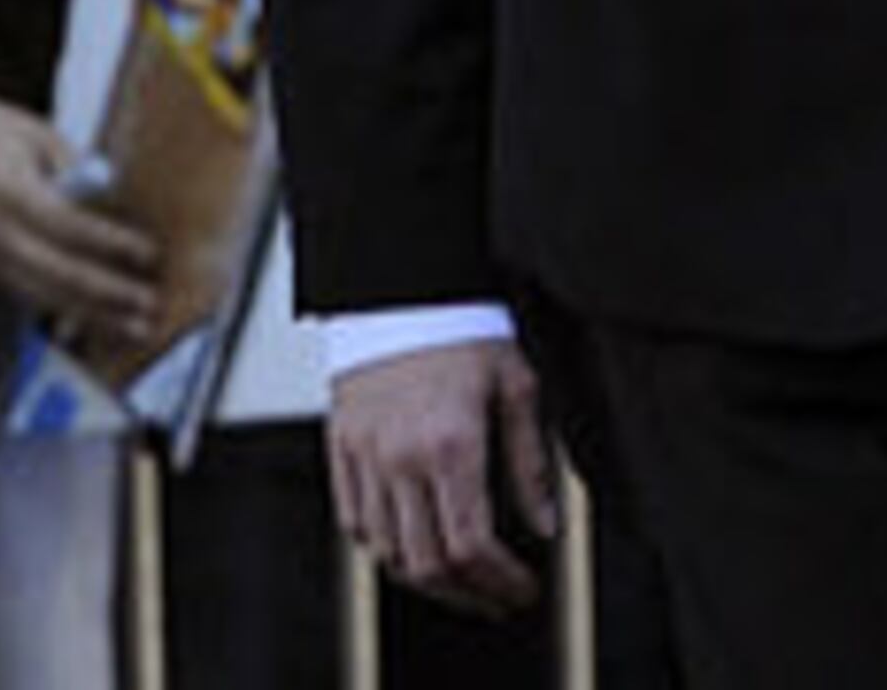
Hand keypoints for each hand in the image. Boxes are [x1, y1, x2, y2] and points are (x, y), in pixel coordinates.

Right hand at [0, 84, 164, 332]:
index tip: (150, 254)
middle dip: (107, 294)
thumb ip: (74, 167)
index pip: (68, 227)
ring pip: (43, 295)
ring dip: (90, 314)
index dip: (112, 244)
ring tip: (132, 327)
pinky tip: (96, 317)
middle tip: (149, 306)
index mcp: (6, 193)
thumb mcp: (33, 133)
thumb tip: (113, 197)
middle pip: (57, 275)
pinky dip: (64, 306)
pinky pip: (28, 292)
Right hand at [329, 337, 555, 617]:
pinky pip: (354, 524)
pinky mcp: (341, 449)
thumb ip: (530, 462)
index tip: (522, 589)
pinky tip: (413, 547)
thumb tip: (545, 526)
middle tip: (497, 598)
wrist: (401, 288)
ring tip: (462, 581)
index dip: (499, 581)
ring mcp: (366, 457)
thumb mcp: (517, 386)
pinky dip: (383, 549)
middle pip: (427, 563)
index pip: (471, 545)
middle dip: (468, 595)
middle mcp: (402, 458)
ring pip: (387, 553)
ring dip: (427, 580)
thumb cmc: (464, 329)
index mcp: (451, 443)